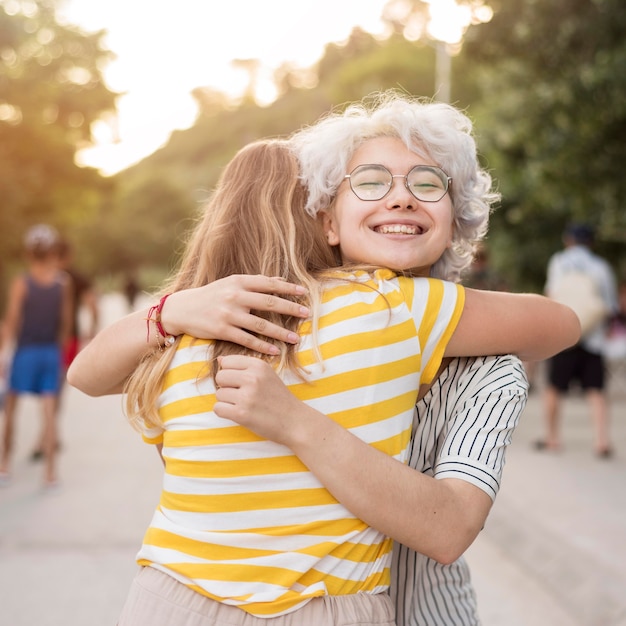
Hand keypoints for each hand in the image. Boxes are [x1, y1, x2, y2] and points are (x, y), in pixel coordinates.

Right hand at [161, 275, 308, 355]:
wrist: (182, 309)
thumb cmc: (210, 296)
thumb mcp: (230, 284)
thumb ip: (254, 283)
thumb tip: (279, 280)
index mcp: (238, 282)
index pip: (268, 284)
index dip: (287, 288)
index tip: (303, 293)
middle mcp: (235, 296)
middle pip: (268, 303)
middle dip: (290, 308)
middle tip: (307, 314)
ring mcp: (228, 314)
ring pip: (260, 324)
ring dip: (280, 332)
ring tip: (295, 339)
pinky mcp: (222, 330)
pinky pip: (247, 339)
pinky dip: (262, 346)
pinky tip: (275, 350)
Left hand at [214, 354, 304, 444]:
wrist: (294, 421)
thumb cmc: (278, 398)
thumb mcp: (266, 375)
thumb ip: (244, 366)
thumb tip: (219, 359)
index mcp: (259, 366)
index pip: (227, 361)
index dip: (230, 373)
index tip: (241, 382)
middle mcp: (252, 378)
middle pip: (220, 376)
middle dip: (226, 386)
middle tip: (241, 395)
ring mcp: (247, 396)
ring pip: (218, 394)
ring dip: (227, 401)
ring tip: (244, 405)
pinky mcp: (241, 414)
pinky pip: (218, 408)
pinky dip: (225, 412)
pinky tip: (238, 413)